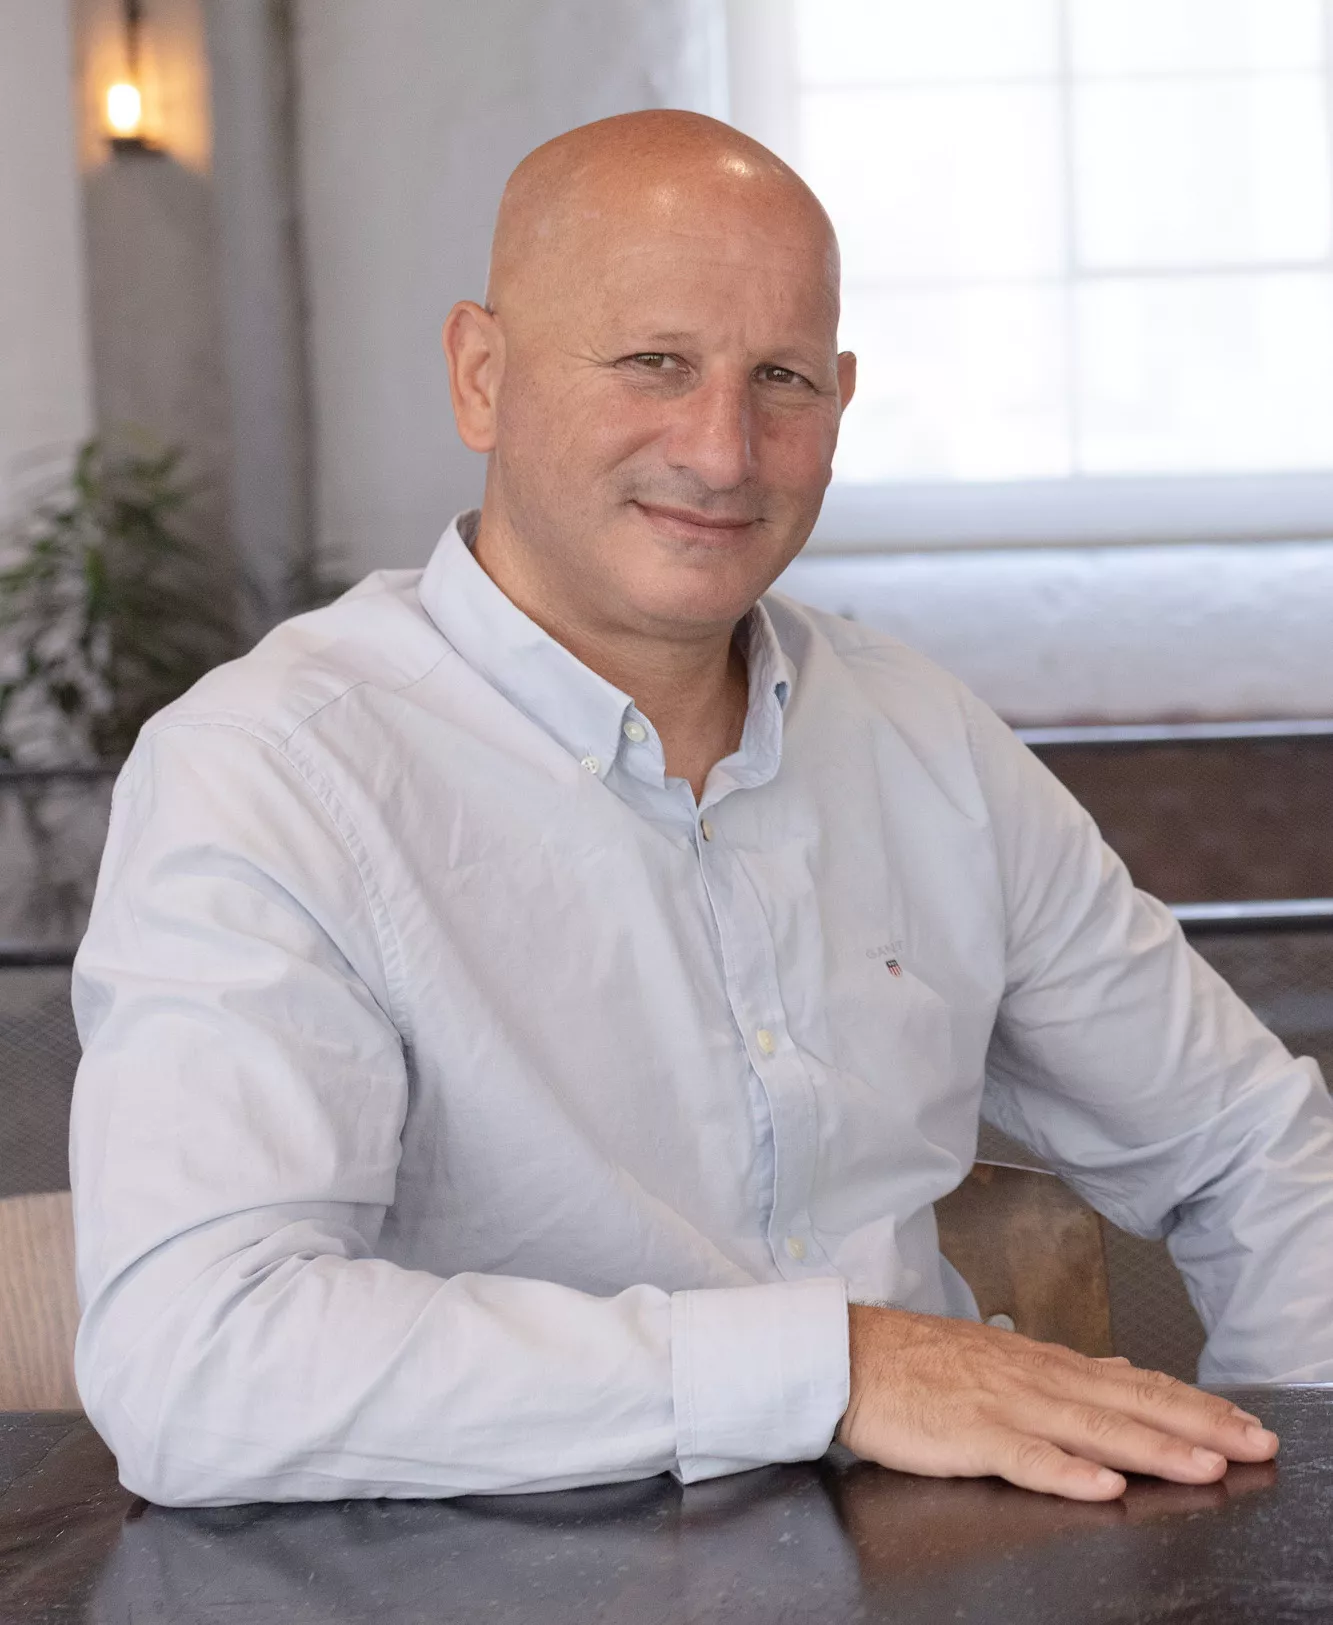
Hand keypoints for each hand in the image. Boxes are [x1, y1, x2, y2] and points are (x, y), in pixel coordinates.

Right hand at [837, 1304, 1278, 1500]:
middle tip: (1255, 1444)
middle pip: (1130, 1404)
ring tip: (1204, 1467)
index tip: (1243, 1422)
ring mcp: (1006, 1406)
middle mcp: (1037, 1379)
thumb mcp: (1002, 1356)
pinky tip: (1103, 1487)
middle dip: (1197, 1425)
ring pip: (1091, 1430)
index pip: (1134, 1382)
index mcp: (1046, 1364)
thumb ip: (1064, 1369)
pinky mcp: (970, 1435)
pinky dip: (1066, 1471)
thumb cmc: (920, 1362)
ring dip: (1151, 1448)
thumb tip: (1121, 1368)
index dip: (1192, 1402)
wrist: (851, 1355)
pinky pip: (1025, 1457)